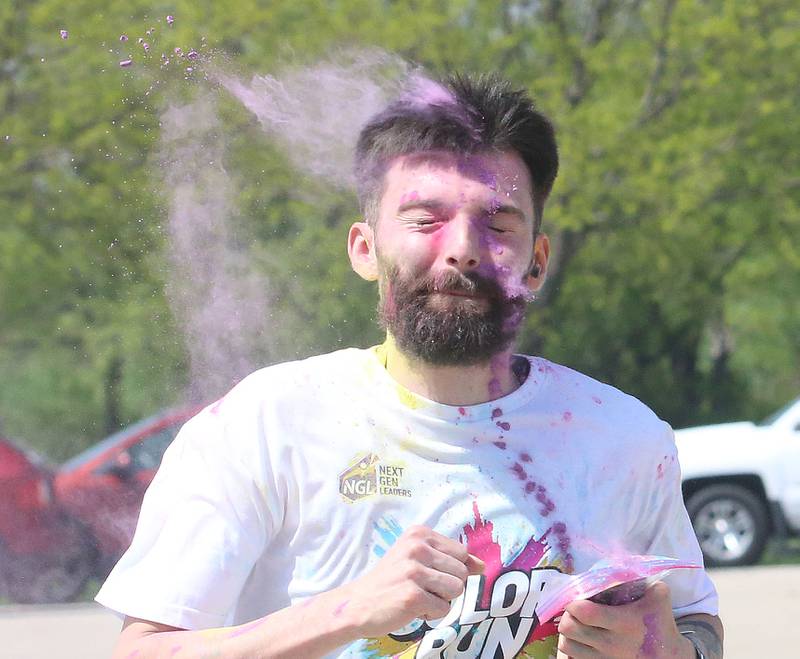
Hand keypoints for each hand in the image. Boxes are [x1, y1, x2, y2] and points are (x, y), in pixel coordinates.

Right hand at [335, 525, 483, 638]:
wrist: (358, 603)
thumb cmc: (392, 580)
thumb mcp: (418, 559)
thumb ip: (451, 559)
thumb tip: (482, 566)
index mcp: (419, 533)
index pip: (461, 552)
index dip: (451, 569)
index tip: (428, 573)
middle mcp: (417, 547)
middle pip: (462, 572)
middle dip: (447, 586)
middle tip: (421, 587)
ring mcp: (415, 571)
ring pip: (456, 590)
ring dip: (440, 600)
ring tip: (418, 596)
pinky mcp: (413, 596)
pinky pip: (444, 609)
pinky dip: (431, 614)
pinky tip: (411, 608)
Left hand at [556, 581, 695, 657]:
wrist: (672, 658)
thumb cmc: (661, 624)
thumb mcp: (659, 597)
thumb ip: (644, 578)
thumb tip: (626, 561)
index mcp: (624, 622)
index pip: (584, 612)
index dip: (573, 602)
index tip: (575, 596)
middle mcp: (612, 644)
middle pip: (569, 629)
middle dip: (567, 616)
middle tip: (572, 610)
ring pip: (567, 645)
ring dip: (567, 633)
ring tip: (575, 624)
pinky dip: (573, 648)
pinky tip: (580, 640)